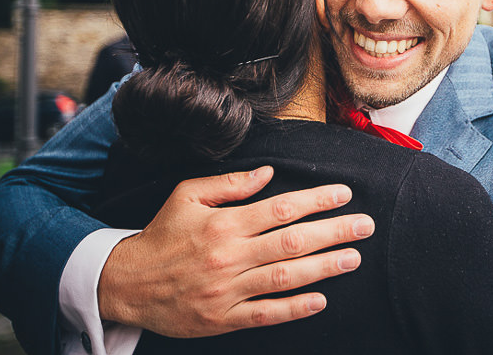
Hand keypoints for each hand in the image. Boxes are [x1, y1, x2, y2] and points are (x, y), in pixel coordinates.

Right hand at [98, 166, 374, 336]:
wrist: (127, 283)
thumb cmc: (162, 234)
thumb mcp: (187, 195)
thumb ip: (230, 184)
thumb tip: (268, 172)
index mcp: (224, 224)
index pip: (281, 208)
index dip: (316, 200)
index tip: (344, 194)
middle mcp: (230, 256)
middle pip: (292, 242)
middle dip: (333, 232)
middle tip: (365, 225)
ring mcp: (228, 290)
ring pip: (284, 278)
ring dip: (323, 268)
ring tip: (353, 258)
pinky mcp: (223, 319)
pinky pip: (266, 314)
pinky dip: (294, 308)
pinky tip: (320, 299)